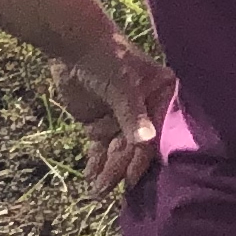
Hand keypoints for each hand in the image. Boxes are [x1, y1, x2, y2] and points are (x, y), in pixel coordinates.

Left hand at [47, 31, 176, 194]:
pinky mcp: (100, 124)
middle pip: (136, 147)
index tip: (130, 180)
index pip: (154, 133)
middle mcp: (145, 111)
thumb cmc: (108, 58)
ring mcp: (121, 119)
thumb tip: (146, 142)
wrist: (74, 45)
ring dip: (107, 170)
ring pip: (118, 151)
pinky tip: (90, 177)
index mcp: (161, 96)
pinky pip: (101, 149)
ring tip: (95, 191)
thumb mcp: (123, 86)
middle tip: (104, 189)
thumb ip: (133, 116)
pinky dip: (95, 163)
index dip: (143, 157)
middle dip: (120, 168)